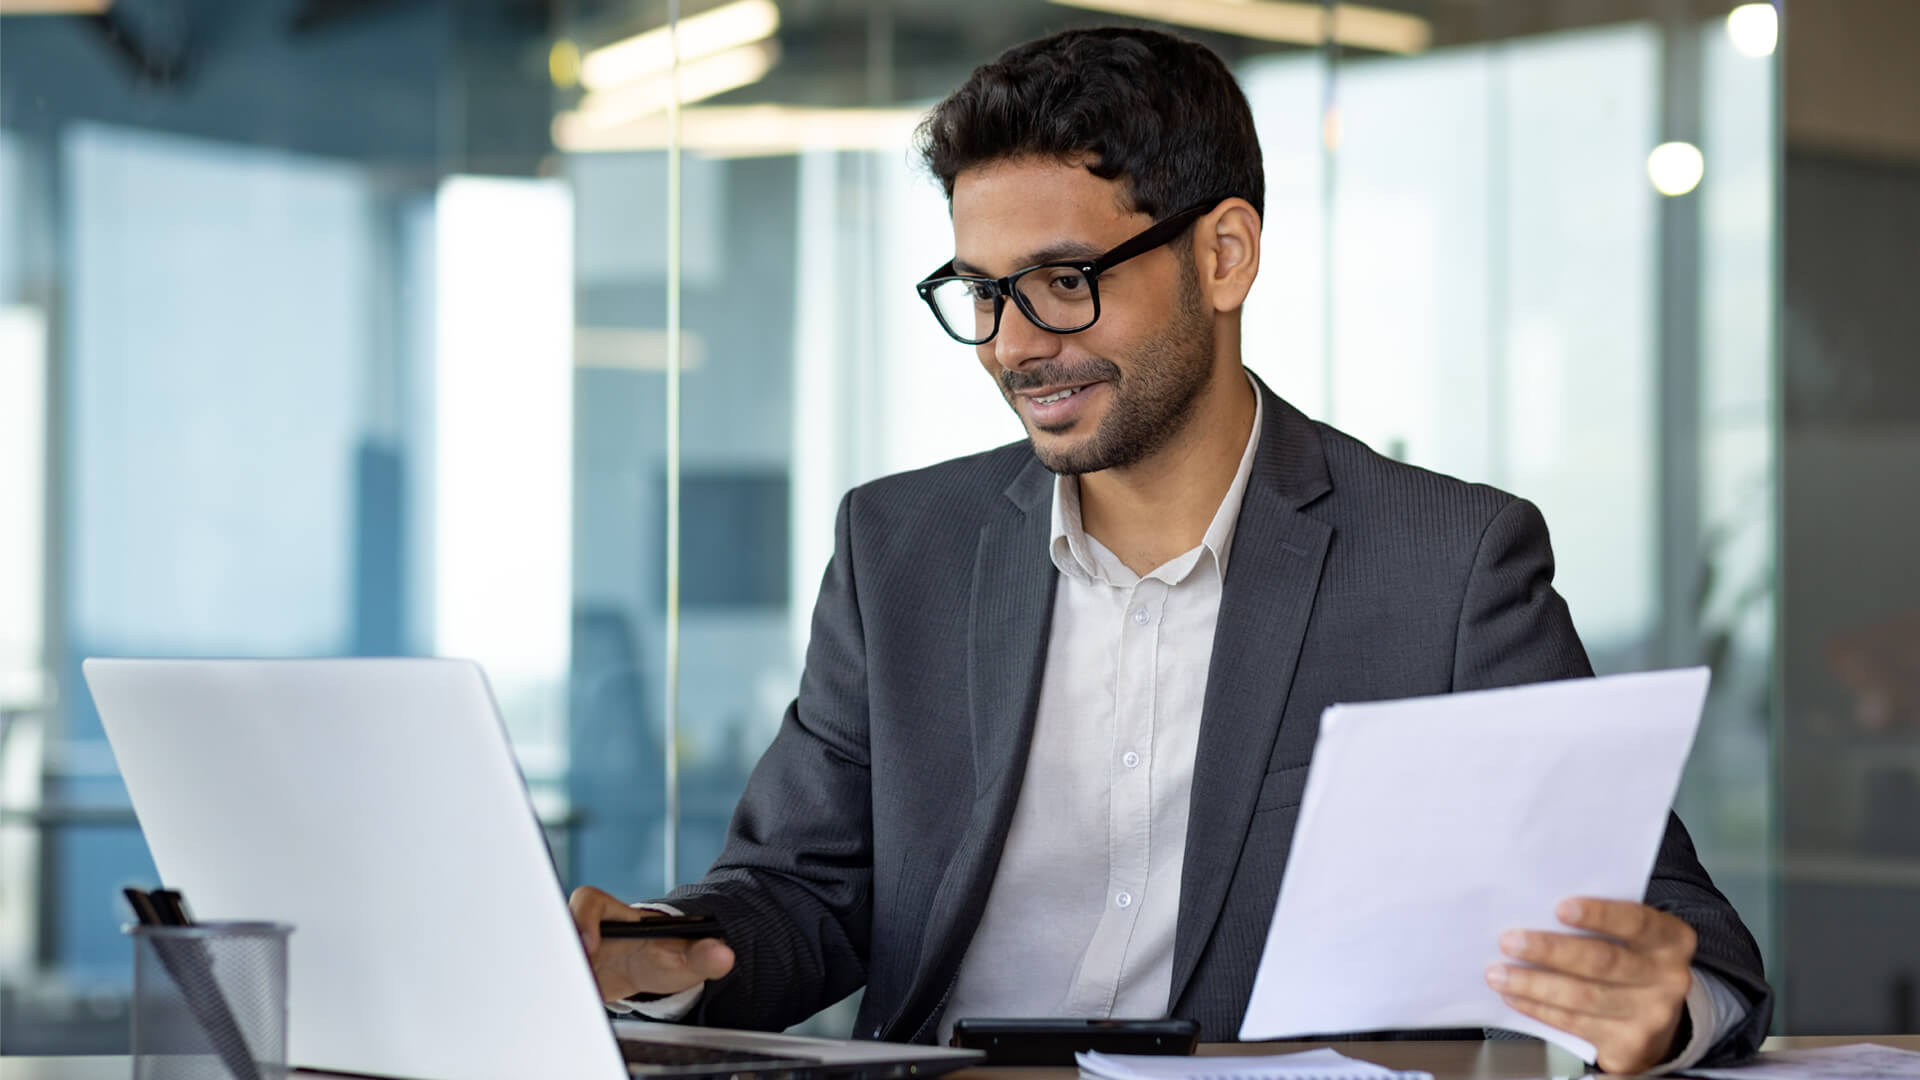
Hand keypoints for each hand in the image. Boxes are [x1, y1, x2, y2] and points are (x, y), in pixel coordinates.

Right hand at [569, 886, 735, 1003]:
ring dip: (560, 969)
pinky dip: (561, 986)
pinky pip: (554, 974)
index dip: (584, 918)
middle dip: (560, 947)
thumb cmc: (667, 955)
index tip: (592, 946)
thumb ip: (704, 954)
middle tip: (575, 973)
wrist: (653, 972)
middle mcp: (589, 927)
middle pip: (560, 924)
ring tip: (577, 988)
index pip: (589, 900)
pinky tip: (574, 999)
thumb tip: (724, 954)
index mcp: (616, 914)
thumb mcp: (686, 956)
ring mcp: (575, 948)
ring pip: (554, 950)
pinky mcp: (568, 969)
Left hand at [1486, 897, 1696, 1073]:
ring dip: (1532, 984)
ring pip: (1583, 997)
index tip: (1559, 907)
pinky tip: (1516, 997)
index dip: (1598, 914)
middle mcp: (1669, 979)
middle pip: (1603, 962)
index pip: (1635, 921)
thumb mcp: (1630, 936)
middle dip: (1550, 951)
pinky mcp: (1630, 1046)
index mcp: (1671, 940)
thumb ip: (1599, 923)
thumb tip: (1536, 912)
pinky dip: (1539, 1009)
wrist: (1659, 1017)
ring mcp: (1652, 1016)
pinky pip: (1575, 1025)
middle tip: (1510, 941)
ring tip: (1499, 973)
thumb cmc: (1631, 961)